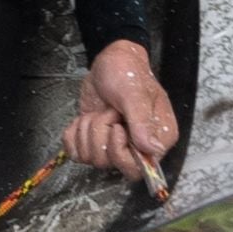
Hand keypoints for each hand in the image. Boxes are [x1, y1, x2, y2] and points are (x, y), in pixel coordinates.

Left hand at [62, 38, 179, 185]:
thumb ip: (141, 120)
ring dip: (88, 130)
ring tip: (99, 110)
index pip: (139, 167)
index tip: (116, 128)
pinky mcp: (96, 142)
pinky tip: (85, 117)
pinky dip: (74, 134)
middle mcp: (139, 146)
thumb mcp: (134, 92)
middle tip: (107, 113)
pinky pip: (76, 153)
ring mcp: (115, 145)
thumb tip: (152, 148)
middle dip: (100, 137)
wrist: (108, 64)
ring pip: (92, 158)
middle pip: (112, 164)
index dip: (120, 151)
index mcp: (158, 137)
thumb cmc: (128, 72)